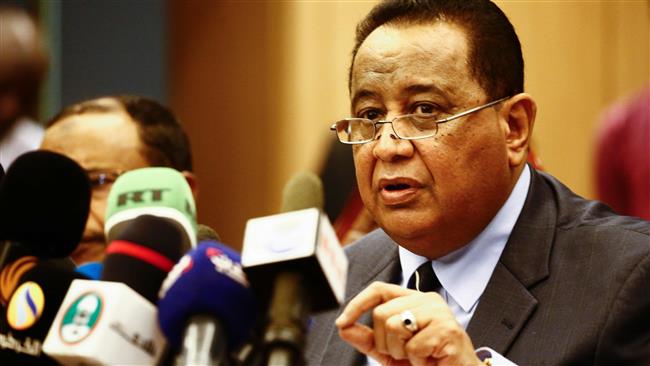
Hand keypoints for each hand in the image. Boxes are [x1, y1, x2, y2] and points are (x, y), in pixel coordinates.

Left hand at [335, 282, 481, 365]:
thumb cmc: (427, 362)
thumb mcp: (391, 351)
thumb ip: (368, 338)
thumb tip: (343, 326)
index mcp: (414, 300)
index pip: (379, 290)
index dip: (358, 304)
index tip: (343, 322)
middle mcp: (427, 300)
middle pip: (381, 313)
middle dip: (385, 342)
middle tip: (405, 354)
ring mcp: (439, 312)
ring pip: (394, 326)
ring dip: (401, 352)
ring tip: (419, 356)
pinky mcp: (448, 330)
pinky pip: (413, 346)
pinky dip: (417, 361)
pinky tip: (430, 360)